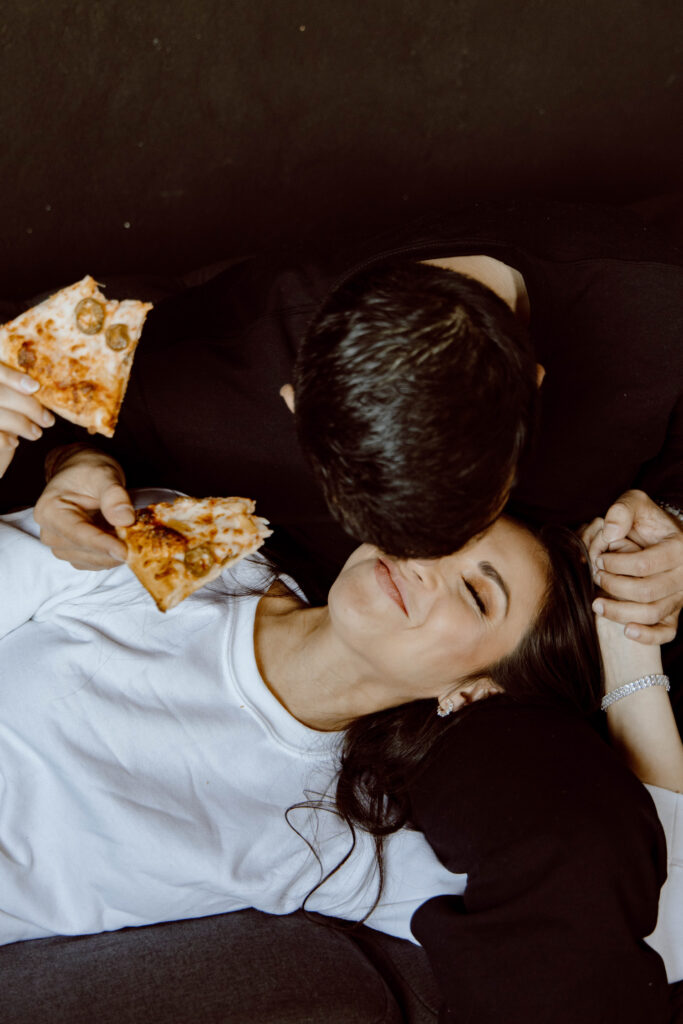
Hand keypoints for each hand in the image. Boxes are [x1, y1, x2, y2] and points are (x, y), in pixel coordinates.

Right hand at [0, 361, 54, 476]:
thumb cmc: (3, 416)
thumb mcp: (11, 400)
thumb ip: (20, 390)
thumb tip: (40, 387)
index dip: (12, 376)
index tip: (35, 387)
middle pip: (1, 394)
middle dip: (28, 406)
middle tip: (48, 420)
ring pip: (0, 416)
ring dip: (22, 425)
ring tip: (36, 433)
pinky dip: (5, 440)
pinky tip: (14, 443)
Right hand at [34, 447, 134, 568]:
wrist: (81, 473)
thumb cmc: (88, 471)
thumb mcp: (104, 474)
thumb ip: (114, 495)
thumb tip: (124, 519)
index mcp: (50, 510)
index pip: (77, 533)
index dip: (102, 544)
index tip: (125, 551)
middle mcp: (50, 532)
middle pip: (84, 551)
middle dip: (112, 549)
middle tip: (139, 541)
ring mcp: (60, 545)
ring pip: (91, 561)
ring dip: (113, 554)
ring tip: (130, 536)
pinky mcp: (74, 553)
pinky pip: (95, 563)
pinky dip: (111, 556)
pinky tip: (122, 541)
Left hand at [585, 489, 682, 644]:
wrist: (660, 537)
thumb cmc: (645, 522)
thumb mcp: (635, 504)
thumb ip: (622, 510)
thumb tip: (610, 533)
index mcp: (678, 548)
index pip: (644, 564)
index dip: (616, 564)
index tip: (599, 559)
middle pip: (647, 591)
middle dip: (614, 586)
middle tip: (595, 578)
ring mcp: (679, 596)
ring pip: (652, 613)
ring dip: (620, 612)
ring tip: (596, 604)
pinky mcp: (674, 613)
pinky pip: (667, 632)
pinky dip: (647, 635)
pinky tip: (626, 630)